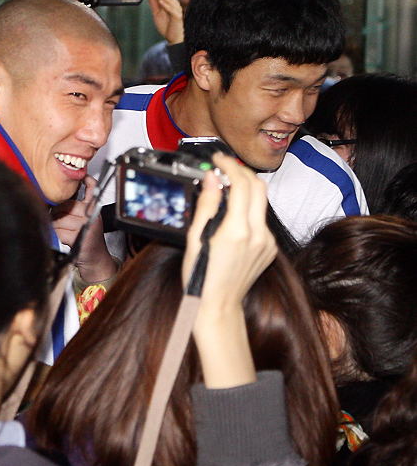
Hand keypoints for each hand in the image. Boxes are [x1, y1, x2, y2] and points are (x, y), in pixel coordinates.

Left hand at [51, 175, 116, 282]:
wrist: (95, 258)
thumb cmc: (88, 238)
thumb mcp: (86, 218)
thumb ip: (76, 207)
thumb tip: (57, 199)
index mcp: (93, 208)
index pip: (92, 188)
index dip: (86, 180)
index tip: (82, 176)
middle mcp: (92, 214)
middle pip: (65, 205)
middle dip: (57, 213)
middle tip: (60, 221)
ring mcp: (86, 225)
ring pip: (59, 219)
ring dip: (56, 226)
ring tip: (63, 232)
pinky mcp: (79, 236)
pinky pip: (59, 231)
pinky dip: (57, 236)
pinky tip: (64, 238)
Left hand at [146, 0, 183, 44]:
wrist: (173, 38)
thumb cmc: (166, 26)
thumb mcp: (156, 13)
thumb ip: (153, 2)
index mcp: (169, 2)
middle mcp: (173, 4)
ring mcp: (176, 10)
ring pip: (169, 0)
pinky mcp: (177, 17)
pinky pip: (171, 10)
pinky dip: (165, 5)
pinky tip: (160, 1)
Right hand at [183, 155, 276, 388]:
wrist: (218, 306)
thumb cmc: (201, 277)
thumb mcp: (195, 238)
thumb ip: (207, 204)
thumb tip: (212, 178)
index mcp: (237, 230)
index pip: (241, 184)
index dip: (230, 165)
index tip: (218, 159)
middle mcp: (258, 234)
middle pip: (258, 187)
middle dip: (242, 171)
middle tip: (223, 167)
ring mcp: (266, 242)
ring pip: (261, 202)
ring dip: (245, 189)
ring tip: (224, 189)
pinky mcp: (269, 248)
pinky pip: (261, 219)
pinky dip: (248, 209)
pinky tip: (232, 215)